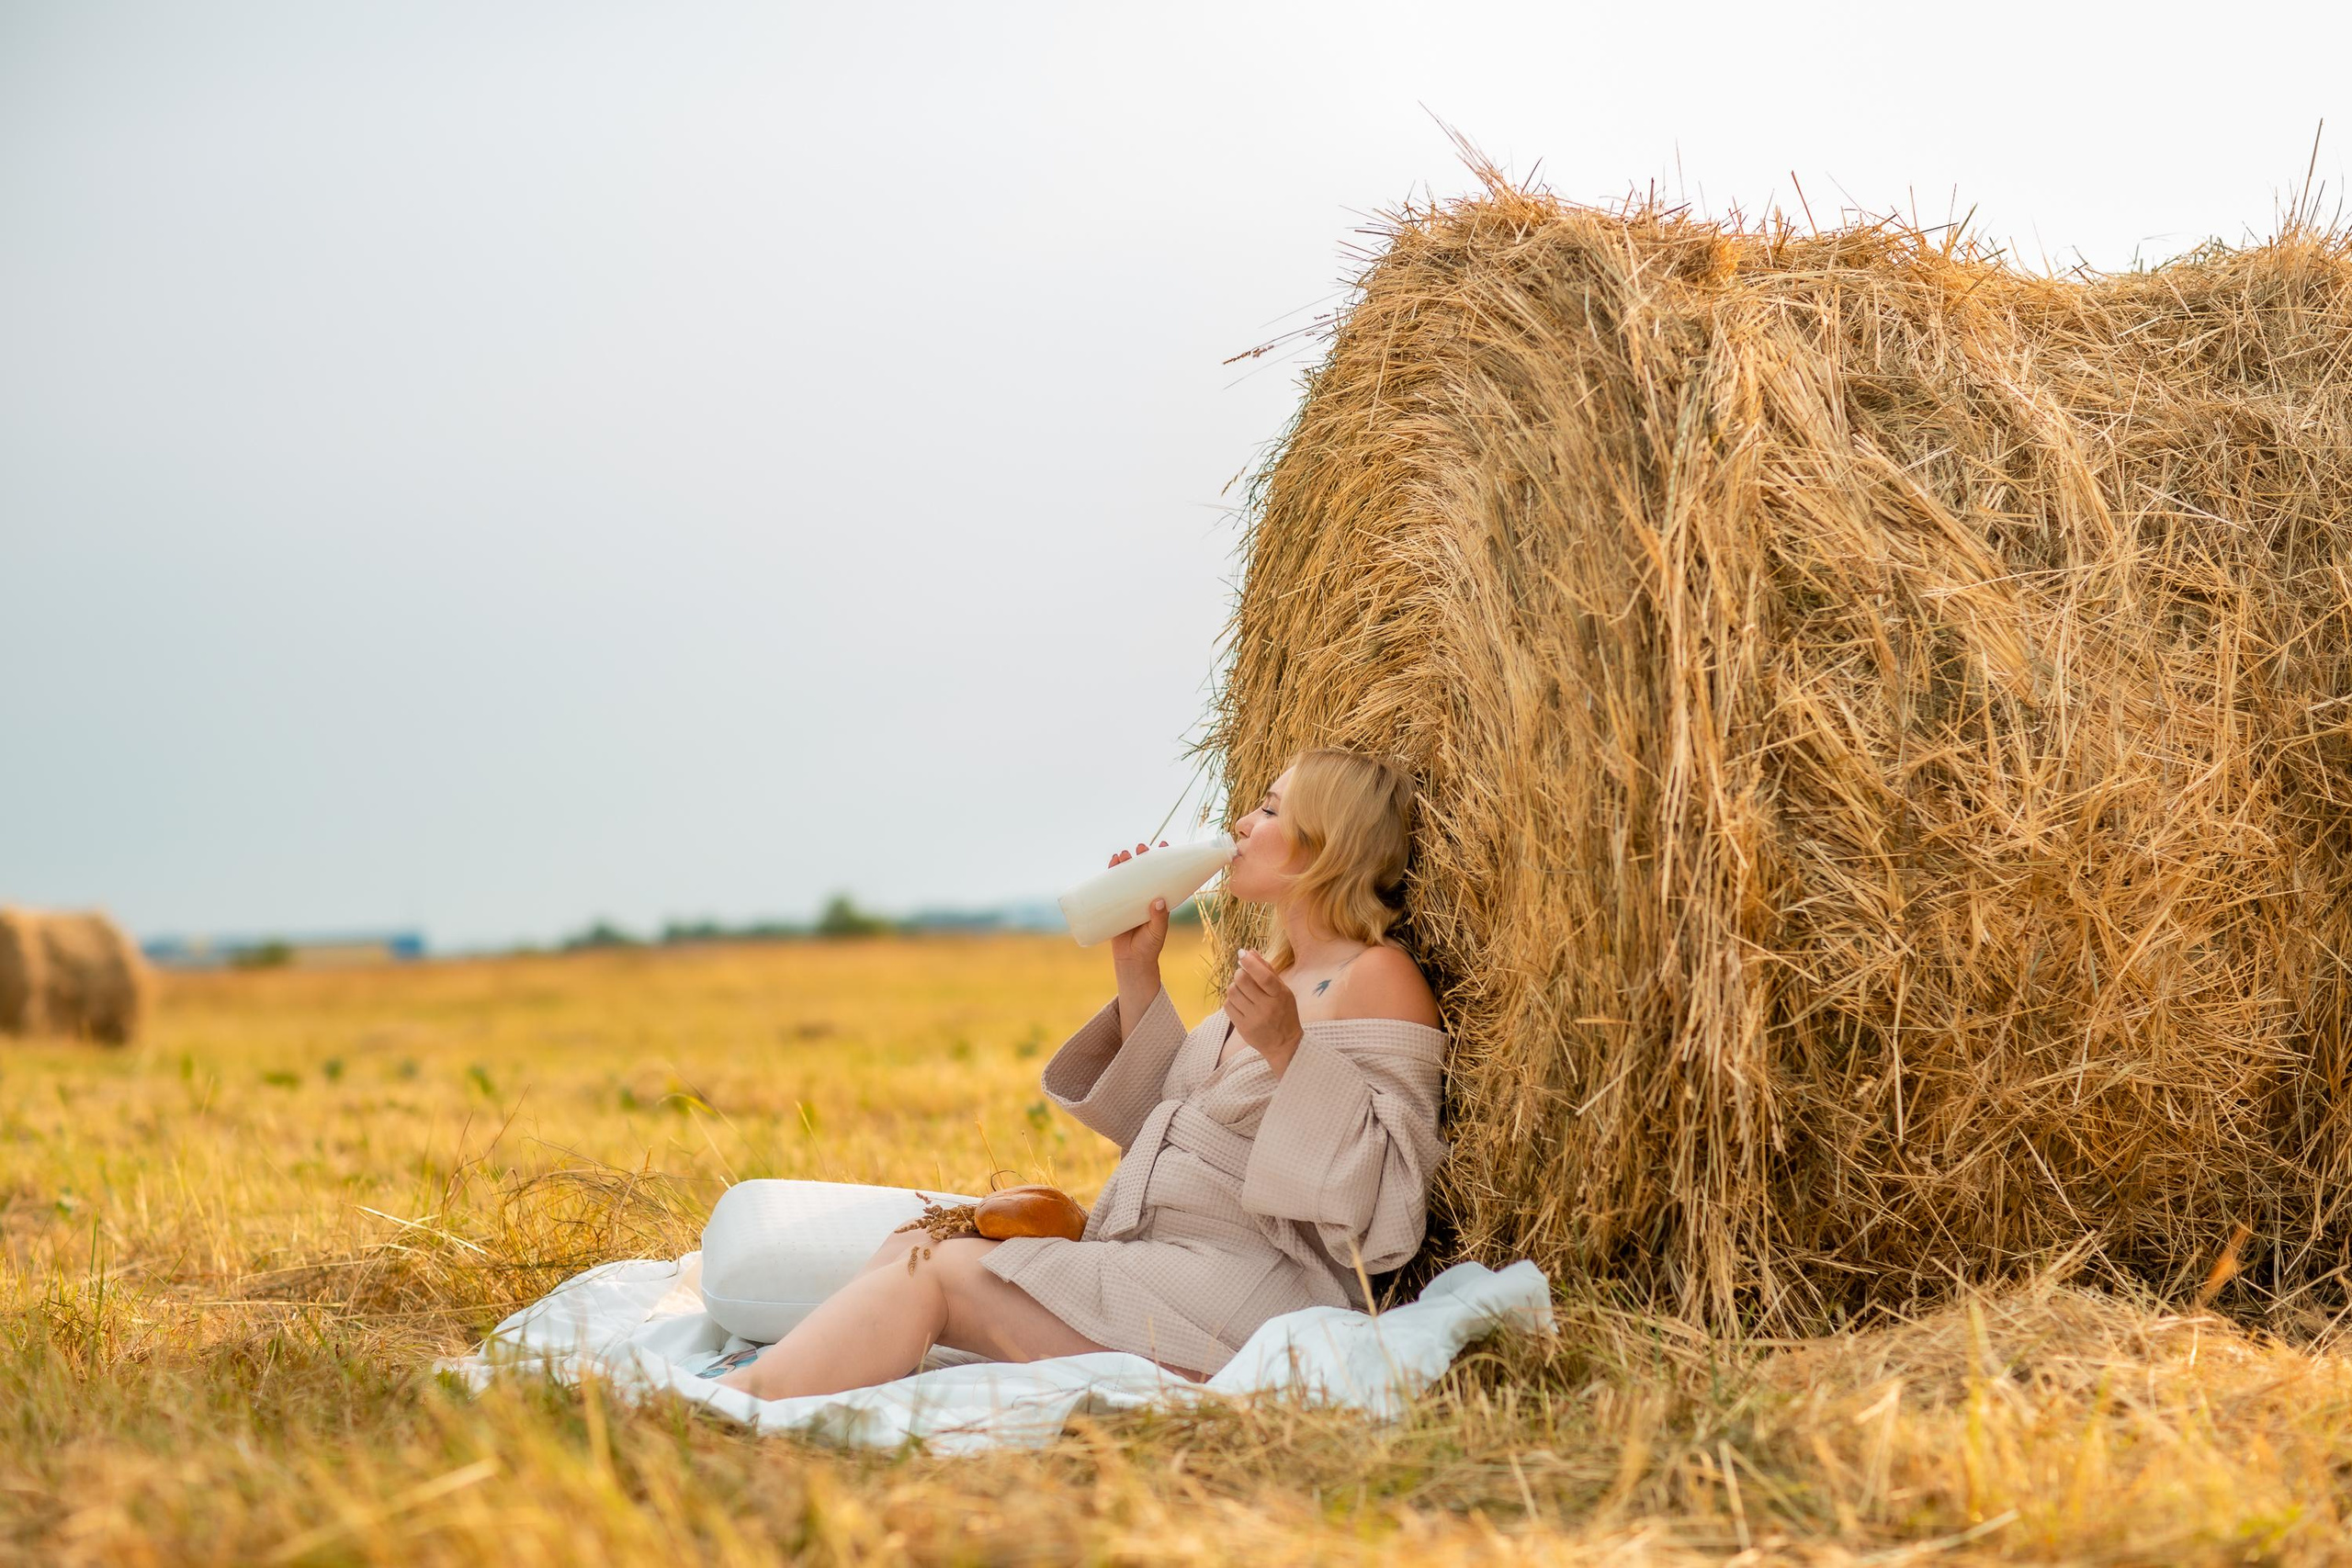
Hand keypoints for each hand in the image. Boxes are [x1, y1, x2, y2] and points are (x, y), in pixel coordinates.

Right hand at [1108, 841, 1169, 1037]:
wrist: (1131, 962)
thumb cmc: (1149, 947)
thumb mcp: (1157, 932)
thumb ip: (1159, 918)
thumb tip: (1158, 900)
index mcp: (1159, 900)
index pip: (1163, 876)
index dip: (1165, 860)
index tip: (1165, 845)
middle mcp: (1144, 897)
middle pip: (1144, 872)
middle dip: (1142, 857)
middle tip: (1141, 848)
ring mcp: (1129, 901)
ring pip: (1126, 877)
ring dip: (1124, 863)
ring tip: (1122, 855)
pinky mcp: (1114, 906)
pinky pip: (1111, 888)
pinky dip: (1109, 875)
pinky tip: (1110, 865)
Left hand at [1226, 949, 1302, 1073]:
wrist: (1284, 1044)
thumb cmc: (1284, 1013)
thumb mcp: (1283, 991)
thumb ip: (1268, 971)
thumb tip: (1250, 951)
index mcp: (1280, 996)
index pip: (1264, 977)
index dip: (1251, 963)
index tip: (1242, 954)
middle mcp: (1267, 1008)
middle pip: (1243, 981)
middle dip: (1239, 973)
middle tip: (1242, 974)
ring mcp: (1254, 1019)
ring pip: (1232, 992)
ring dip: (1234, 986)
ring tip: (1242, 990)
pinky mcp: (1243, 1028)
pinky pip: (1228, 1006)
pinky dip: (1231, 1000)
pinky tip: (1239, 1002)